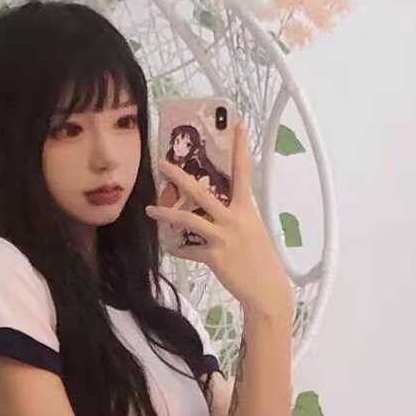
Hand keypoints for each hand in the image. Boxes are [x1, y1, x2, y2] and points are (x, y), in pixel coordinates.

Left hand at [147, 122, 293, 316]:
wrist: (266, 290)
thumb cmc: (261, 259)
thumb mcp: (253, 230)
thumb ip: (236, 216)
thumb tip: (216, 209)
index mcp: (247, 209)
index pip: (244, 172)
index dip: (240, 148)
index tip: (238, 125)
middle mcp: (234, 219)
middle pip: (202, 192)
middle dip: (180, 177)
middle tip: (162, 163)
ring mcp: (223, 238)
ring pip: (188, 220)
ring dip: (166, 214)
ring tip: (149, 210)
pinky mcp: (214, 257)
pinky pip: (189, 250)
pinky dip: (178, 249)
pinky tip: (170, 247)